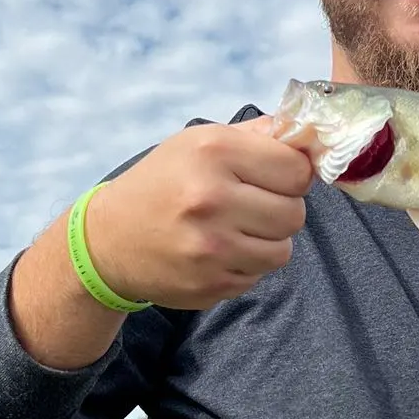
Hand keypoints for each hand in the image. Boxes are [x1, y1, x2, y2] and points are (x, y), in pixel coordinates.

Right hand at [82, 119, 313, 309]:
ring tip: (237, 229)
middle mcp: (212, 198)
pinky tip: (218, 251)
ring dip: (268, 241)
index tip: (277, 176)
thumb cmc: (163, 182)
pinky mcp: (209, 285)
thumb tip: (311, 134)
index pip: (297, 169)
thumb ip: (258, 135)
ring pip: (283, 250)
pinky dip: (246, 265)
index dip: (293, 173)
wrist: (108, 240)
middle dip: (282, 208)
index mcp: (214, 152)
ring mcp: (210, 247)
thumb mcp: (200, 141)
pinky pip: (258, 276)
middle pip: (295, 213)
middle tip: (254, 204)